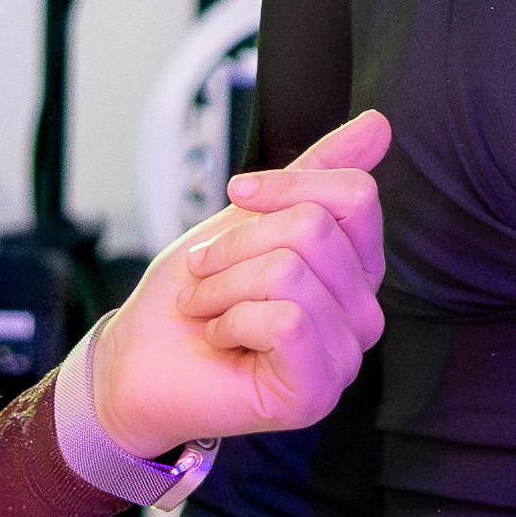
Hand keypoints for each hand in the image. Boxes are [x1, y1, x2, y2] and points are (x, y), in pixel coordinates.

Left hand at [86, 110, 393, 458]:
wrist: (137, 360)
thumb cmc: (191, 296)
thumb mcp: (249, 219)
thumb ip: (315, 174)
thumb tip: (378, 124)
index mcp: (355, 271)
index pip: (355, 194)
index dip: (285, 184)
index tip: (236, 194)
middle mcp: (362, 315)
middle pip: (315, 228)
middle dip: (238, 243)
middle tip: (207, 274)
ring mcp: (344, 358)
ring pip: (290, 271)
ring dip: (224, 284)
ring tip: (208, 308)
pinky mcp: (316, 392)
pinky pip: (284, 319)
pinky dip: (232, 320)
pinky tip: (223, 339)